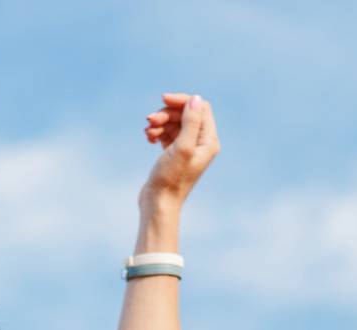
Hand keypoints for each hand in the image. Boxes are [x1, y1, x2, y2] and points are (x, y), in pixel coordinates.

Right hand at [140, 92, 219, 211]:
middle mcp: (201, 143)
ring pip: (174, 123)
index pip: (200, 108)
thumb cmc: (171, 178)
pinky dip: (157, 131)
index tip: (163, 99)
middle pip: (185, 114)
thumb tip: (195, 98)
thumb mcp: (182, 147)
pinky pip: (167, 133)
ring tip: (147, 131)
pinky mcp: (174, 153)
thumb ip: (191, 122)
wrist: (158, 203)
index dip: (182, 101)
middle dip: (167, 114)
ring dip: (159, 122)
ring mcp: (187, 148)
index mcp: (209, 141)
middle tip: (150, 120)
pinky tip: (148, 137)